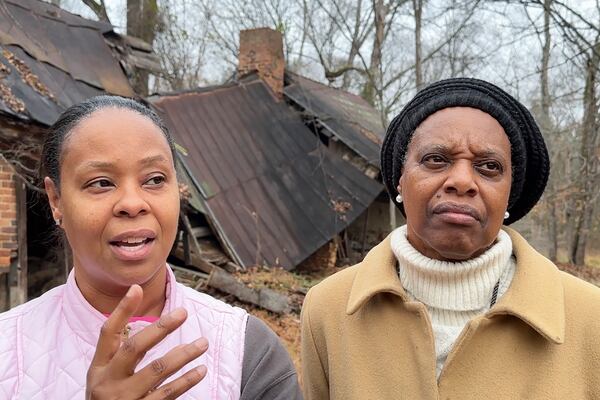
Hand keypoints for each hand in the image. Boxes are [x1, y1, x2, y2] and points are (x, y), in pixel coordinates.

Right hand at [86, 285, 207, 398]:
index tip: (136, 289)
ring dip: (183, 354)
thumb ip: (124, 350)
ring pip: (157, 371)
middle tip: (183, 313)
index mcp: (99, 369)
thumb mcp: (107, 375)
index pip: (108, 334)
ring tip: (202, 343)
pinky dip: (186, 381)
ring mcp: (125, 399)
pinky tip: (200, 371)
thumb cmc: (109, 398)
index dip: (121, 311)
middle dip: (160, 328)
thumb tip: (155, 318)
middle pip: (134, 349)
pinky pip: (167, 394)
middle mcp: (108, 383)